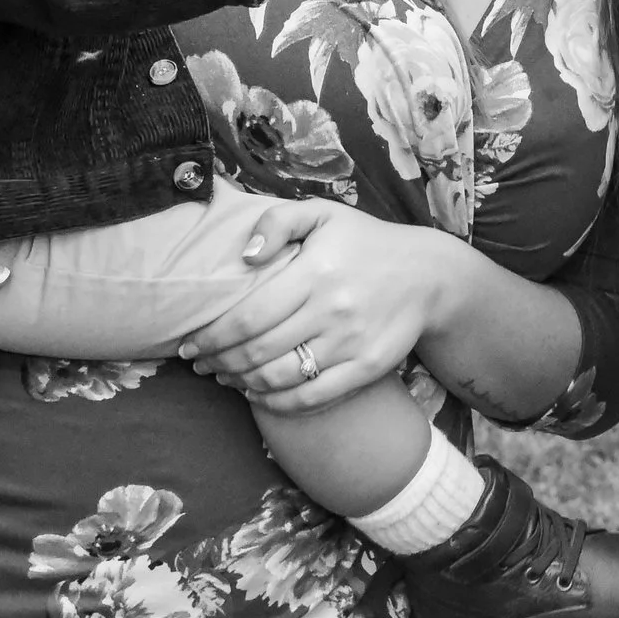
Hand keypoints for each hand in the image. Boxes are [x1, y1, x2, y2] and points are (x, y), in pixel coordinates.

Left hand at [177, 197, 457, 412]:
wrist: (428, 274)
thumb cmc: (364, 243)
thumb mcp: (323, 214)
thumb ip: (278, 222)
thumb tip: (244, 256)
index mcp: (315, 271)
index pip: (248, 316)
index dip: (211, 337)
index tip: (189, 345)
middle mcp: (332, 310)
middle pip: (257, 352)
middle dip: (219, 363)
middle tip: (200, 364)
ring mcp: (351, 343)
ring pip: (280, 379)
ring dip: (241, 384)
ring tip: (225, 378)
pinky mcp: (367, 369)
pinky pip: (312, 397)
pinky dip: (278, 403)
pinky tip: (260, 395)